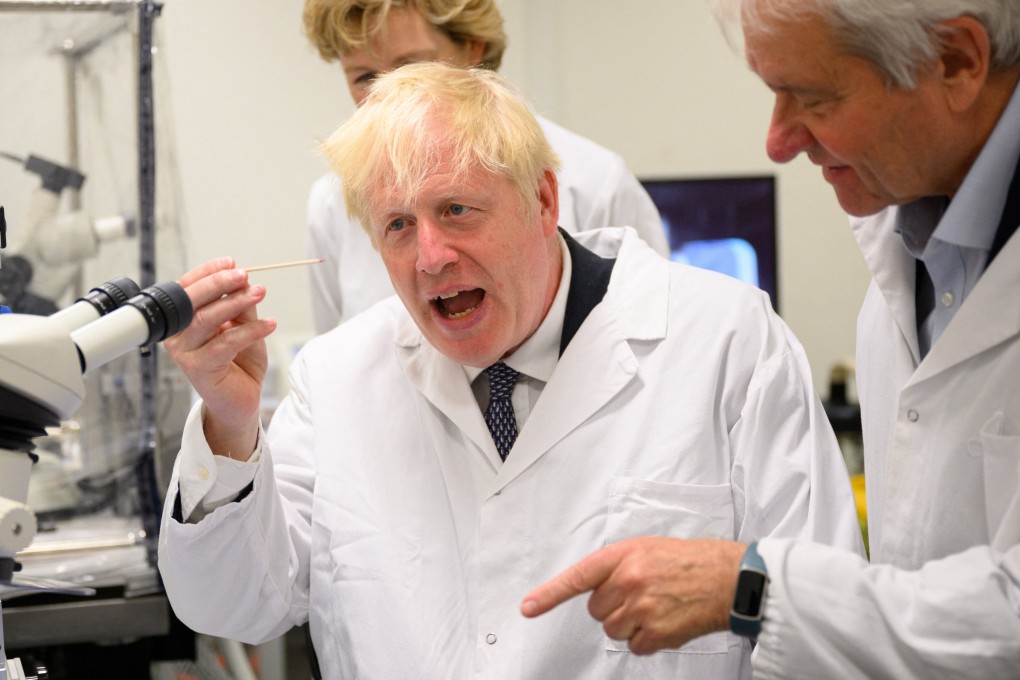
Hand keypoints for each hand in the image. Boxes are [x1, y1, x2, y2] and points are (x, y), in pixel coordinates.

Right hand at [164, 257, 275, 459]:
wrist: (241, 398)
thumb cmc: (239, 360)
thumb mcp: (242, 325)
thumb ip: (239, 305)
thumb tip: (243, 279)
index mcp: (182, 318)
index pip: (187, 288)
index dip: (208, 272)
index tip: (231, 262)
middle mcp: (177, 334)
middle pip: (191, 301)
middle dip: (218, 284)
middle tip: (243, 274)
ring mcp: (185, 353)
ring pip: (206, 320)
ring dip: (236, 303)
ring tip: (261, 293)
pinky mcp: (200, 369)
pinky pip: (226, 343)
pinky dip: (251, 331)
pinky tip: (270, 325)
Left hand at [520, 537, 744, 654]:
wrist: (729, 578)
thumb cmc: (690, 562)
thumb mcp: (648, 549)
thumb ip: (619, 566)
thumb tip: (597, 589)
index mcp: (624, 555)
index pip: (578, 577)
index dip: (549, 595)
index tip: (527, 608)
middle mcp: (629, 580)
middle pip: (596, 610)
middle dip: (613, 606)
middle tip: (640, 595)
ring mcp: (643, 608)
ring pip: (613, 630)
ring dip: (630, 625)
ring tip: (656, 607)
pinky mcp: (658, 632)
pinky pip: (635, 647)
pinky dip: (647, 640)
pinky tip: (665, 622)